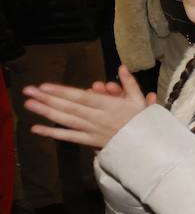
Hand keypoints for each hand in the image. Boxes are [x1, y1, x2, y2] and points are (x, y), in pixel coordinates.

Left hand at [23, 66, 155, 149]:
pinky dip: (52, 133)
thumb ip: (130, 83)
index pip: (82, 97)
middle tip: (28, 91)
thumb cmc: (144, 121)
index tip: (45, 86)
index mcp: (110, 106)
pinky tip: (36, 128)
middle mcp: (98, 117)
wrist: (147, 147)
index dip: (63, 92)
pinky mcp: (90, 141)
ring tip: (29, 105)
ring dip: (46, 112)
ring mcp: (92, 130)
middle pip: (69, 107)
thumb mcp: (140, 100)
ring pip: (66, 120)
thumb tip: (122, 67)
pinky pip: (69, 137)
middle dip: (47, 99)